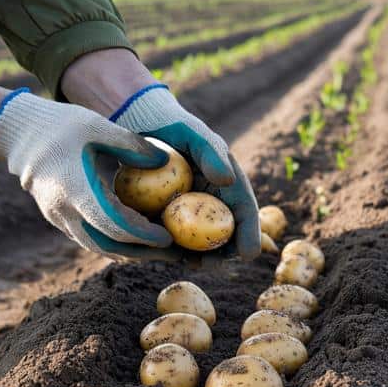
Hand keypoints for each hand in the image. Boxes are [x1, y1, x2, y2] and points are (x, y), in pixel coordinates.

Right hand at [0, 90, 173, 257]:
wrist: (18, 132)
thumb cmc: (61, 125)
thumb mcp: (99, 126)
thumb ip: (132, 145)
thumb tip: (165, 162)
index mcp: (76, 190)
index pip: (114, 225)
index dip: (143, 235)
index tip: (168, 237)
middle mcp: (65, 211)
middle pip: (108, 246)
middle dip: (143, 253)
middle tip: (174, 253)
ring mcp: (58, 217)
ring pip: (98, 246)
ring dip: (129, 252)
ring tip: (160, 250)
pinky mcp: (57, 217)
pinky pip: (89, 238)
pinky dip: (114, 242)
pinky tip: (136, 238)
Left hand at [110, 84, 260, 260]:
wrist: (138, 121)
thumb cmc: (171, 124)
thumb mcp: (193, 133)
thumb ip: (212, 153)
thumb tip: (228, 181)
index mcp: (225, 182)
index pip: (244, 210)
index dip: (250, 233)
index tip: (249, 253)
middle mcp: (210, 198)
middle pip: (224, 232)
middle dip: (224, 253)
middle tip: (214, 265)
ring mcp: (187, 208)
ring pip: (199, 239)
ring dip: (200, 256)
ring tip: (193, 265)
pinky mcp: (163, 213)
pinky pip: (171, 235)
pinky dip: (173, 248)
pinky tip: (168, 256)